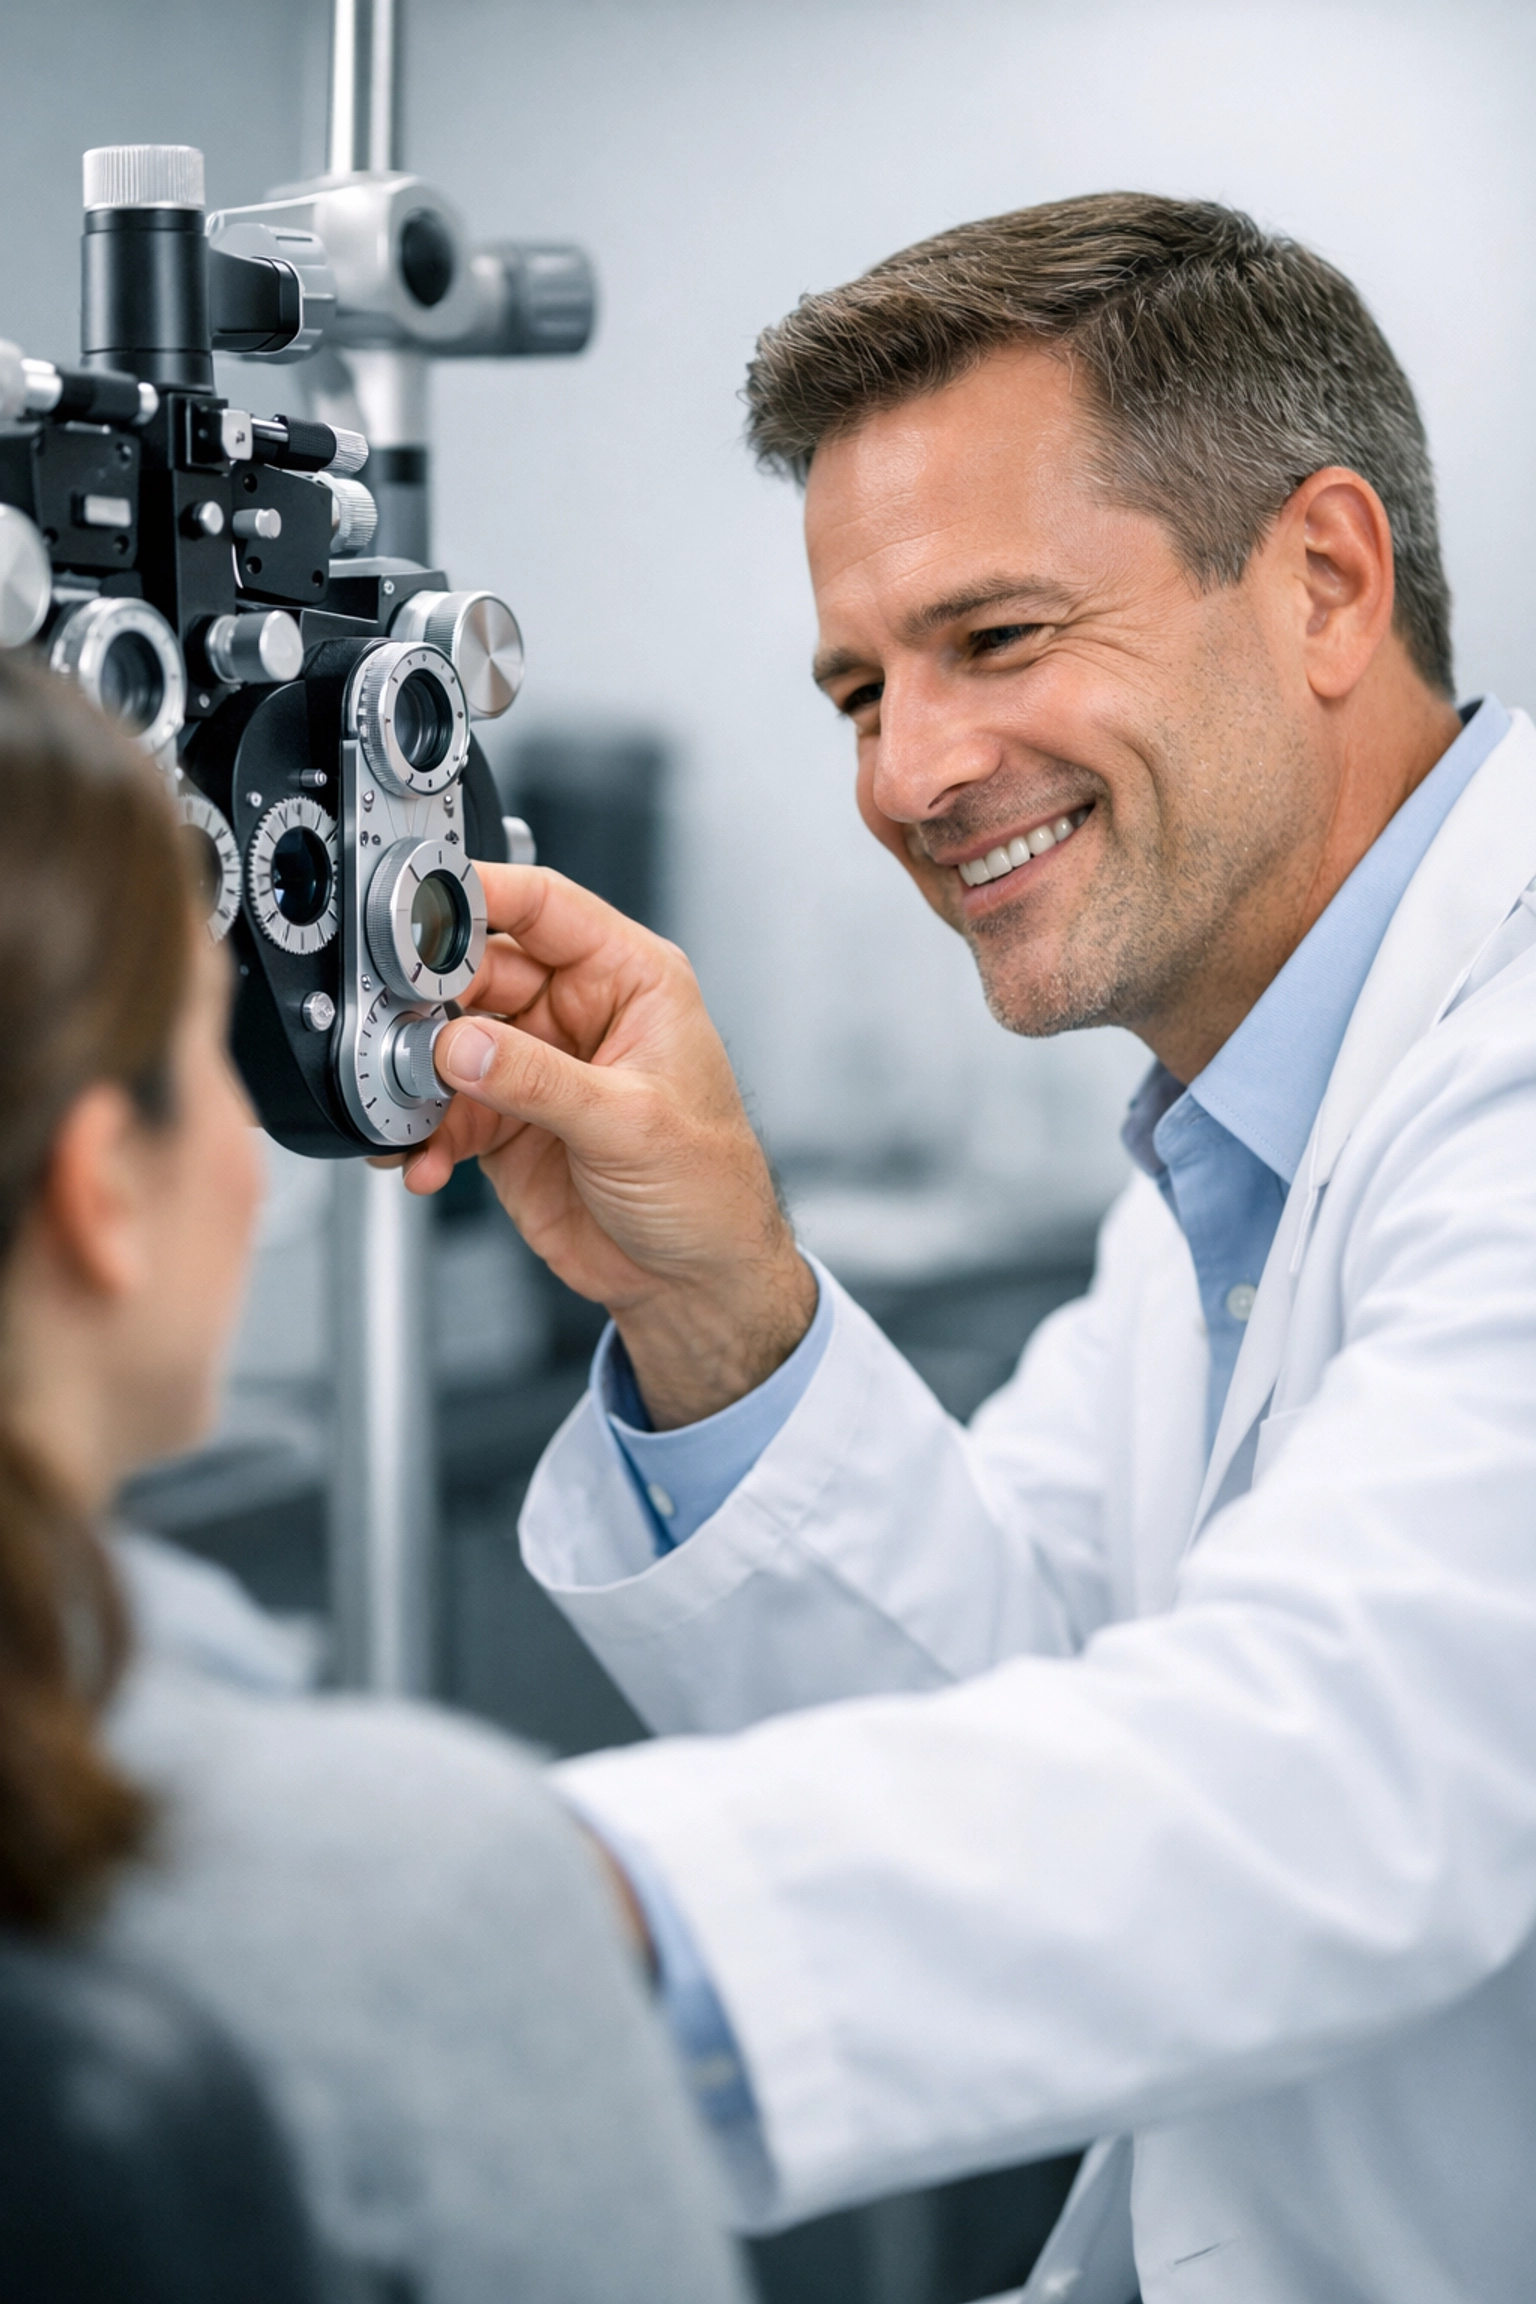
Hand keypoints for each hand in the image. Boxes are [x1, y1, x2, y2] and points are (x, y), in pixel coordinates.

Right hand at [403, 864, 816, 1426]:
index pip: (544, 907)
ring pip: (450, 1043)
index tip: (420, 905)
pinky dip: (424, 1135)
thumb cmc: (710, 1188)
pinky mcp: (507, 1122)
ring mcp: (538, 1067)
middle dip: (432, 1004)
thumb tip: (462, 1045)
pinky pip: (446, 1112)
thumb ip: (538, 1081)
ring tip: (404, 1111)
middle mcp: (579, 1013)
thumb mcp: (630, 1123)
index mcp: (629, 980)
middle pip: (479, 974)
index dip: (481, 896)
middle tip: (398, 1033)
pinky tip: (419, 1160)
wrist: (696, 1282)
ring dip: (418, 1078)